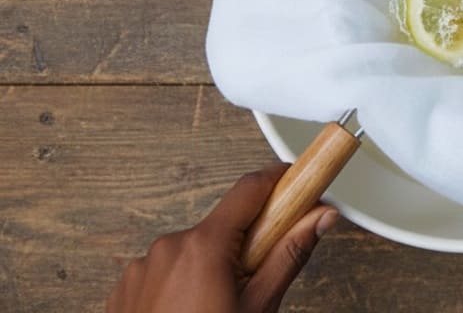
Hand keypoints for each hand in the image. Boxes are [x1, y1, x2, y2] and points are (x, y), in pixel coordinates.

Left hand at [107, 163, 338, 312]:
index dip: (280, 180)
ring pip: (194, 251)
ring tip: (219, 308)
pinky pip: (166, 271)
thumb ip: (290, 254)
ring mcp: (142, 267)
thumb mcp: (259, 307)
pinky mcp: (126, 287)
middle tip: (259, 280)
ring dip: (213, 267)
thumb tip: (320, 218)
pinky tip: (192, 312)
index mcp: (204, 247)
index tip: (299, 180)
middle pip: (223, 225)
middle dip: (247, 243)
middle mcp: (168, 247)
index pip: (250, 188)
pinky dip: (183, 285)